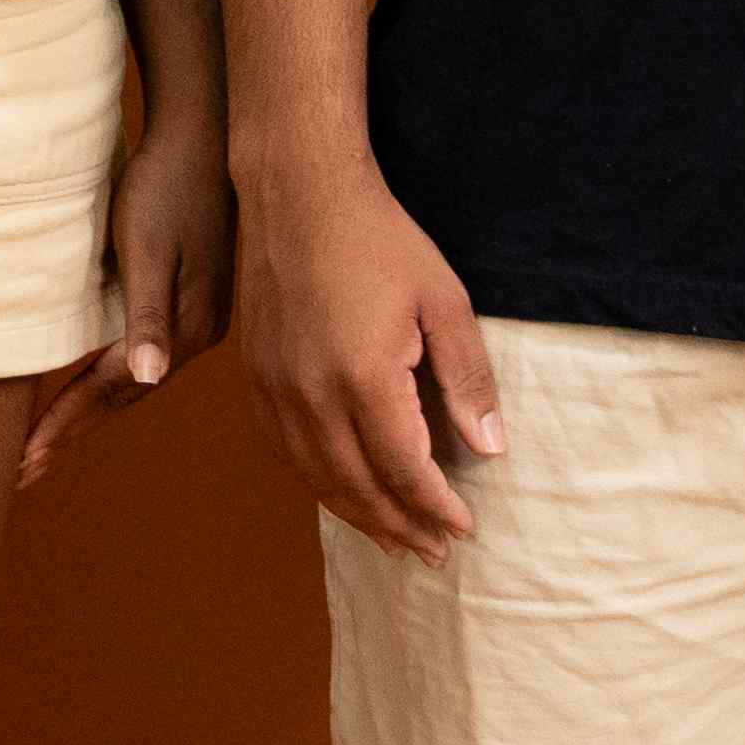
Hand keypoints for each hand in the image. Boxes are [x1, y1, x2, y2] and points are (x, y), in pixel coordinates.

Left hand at [22, 110, 239, 486]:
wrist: (202, 137)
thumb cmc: (165, 184)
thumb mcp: (148, 244)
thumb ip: (147, 312)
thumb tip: (145, 378)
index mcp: (185, 327)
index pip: (111, 390)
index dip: (65, 424)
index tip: (25, 459)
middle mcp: (193, 334)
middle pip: (122, 397)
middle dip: (72, 431)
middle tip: (24, 471)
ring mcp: (194, 320)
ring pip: (130, 381)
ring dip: (88, 412)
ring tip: (46, 443)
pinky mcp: (187, 301)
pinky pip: (138, 354)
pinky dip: (106, 379)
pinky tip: (88, 387)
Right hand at [238, 157, 501, 561]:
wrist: (297, 191)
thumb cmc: (379, 240)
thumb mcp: (444, 301)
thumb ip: (468, 379)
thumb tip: (488, 448)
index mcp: (364, 377)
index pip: (403, 470)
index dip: (435, 507)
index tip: (463, 527)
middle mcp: (311, 393)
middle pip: (357, 486)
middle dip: (400, 526)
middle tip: (433, 552)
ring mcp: (275, 387)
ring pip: (316, 477)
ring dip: (358, 516)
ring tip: (394, 539)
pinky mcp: (255, 376)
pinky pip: (285, 450)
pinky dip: (317, 483)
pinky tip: (341, 491)